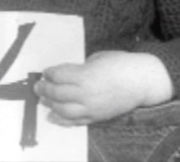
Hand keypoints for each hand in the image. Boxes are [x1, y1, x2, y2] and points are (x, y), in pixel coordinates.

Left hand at [34, 50, 173, 125]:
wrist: (142, 81)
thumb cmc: (120, 63)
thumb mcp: (97, 58)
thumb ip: (81, 67)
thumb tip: (68, 73)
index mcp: (85, 75)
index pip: (59, 76)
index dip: (50, 73)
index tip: (45, 72)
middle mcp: (85, 94)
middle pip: (58, 94)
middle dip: (45, 89)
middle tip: (37, 86)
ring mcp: (91, 108)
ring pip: (63, 110)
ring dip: (50, 105)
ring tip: (43, 100)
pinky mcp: (96, 118)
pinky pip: (75, 121)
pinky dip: (62, 120)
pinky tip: (53, 116)